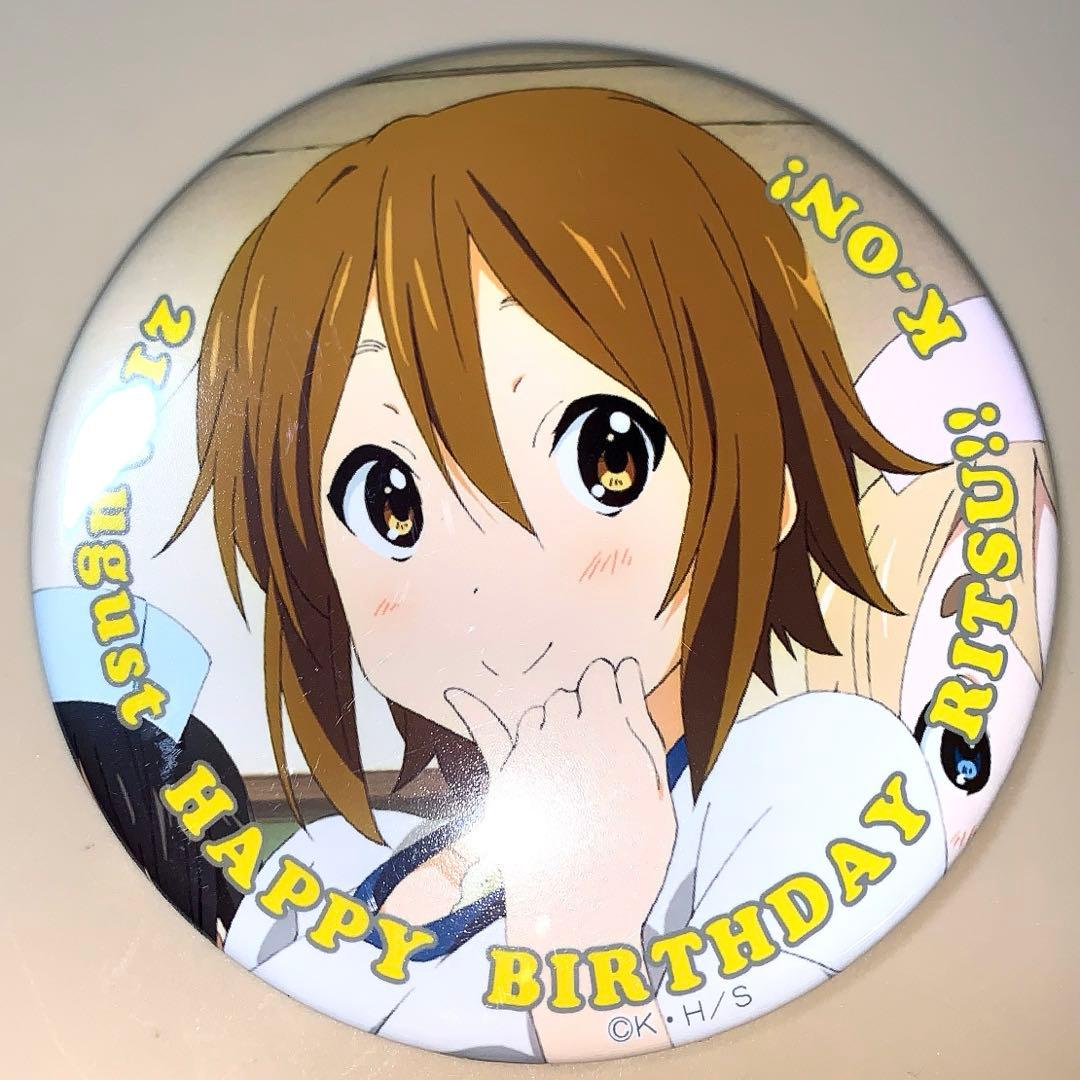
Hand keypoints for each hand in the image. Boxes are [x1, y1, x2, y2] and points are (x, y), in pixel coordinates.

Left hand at [444, 657, 674, 951]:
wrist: (582, 915)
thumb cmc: (632, 857)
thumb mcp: (658, 791)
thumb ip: (639, 725)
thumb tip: (624, 669)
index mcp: (610, 730)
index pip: (604, 673)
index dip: (613, 687)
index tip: (617, 704)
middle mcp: (565, 734)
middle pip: (571, 697)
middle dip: (585, 712)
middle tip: (600, 753)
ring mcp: (529, 755)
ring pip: (539, 714)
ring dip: (553, 728)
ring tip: (571, 769)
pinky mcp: (504, 780)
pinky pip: (484, 733)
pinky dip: (470, 710)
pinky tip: (454, 695)